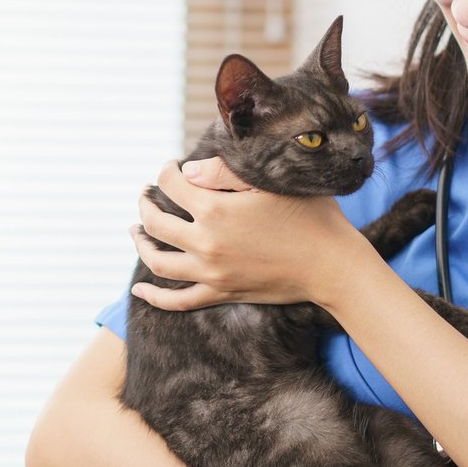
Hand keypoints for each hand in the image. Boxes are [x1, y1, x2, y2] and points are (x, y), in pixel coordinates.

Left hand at [130, 157, 364, 310]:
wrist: (331, 264)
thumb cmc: (309, 215)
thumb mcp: (270, 182)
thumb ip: (224, 171)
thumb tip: (187, 172)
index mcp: (215, 209)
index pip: (172, 184)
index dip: (166, 170)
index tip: (171, 165)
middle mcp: (206, 243)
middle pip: (156, 222)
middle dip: (145, 204)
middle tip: (145, 194)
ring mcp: (211, 273)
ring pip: (158, 261)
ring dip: (141, 244)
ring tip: (136, 232)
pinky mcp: (221, 293)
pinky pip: (178, 301)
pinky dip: (155, 297)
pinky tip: (140, 290)